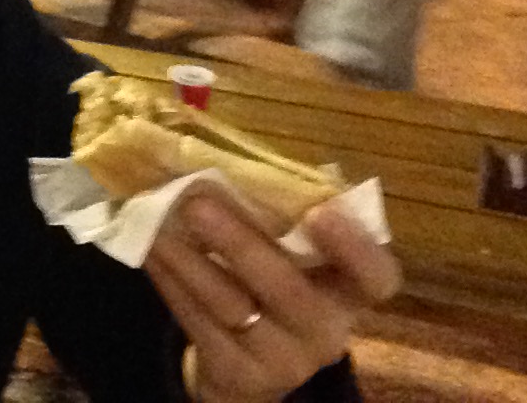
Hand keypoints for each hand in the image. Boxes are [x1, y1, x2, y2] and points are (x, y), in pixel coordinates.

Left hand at [144, 187, 400, 402]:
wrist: (255, 358)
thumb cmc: (280, 278)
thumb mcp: (296, 252)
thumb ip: (285, 213)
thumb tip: (232, 154)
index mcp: (350, 291)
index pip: (376, 276)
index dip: (355, 248)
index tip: (321, 211)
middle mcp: (325, 331)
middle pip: (287, 290)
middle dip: (239, 242)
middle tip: (197, 200)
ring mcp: (281, 360)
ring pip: (230, 304)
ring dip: (188, 256)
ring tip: (157, 216)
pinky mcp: (235, 372)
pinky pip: (196, 322)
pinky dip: (170, 280)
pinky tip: (150, 247)